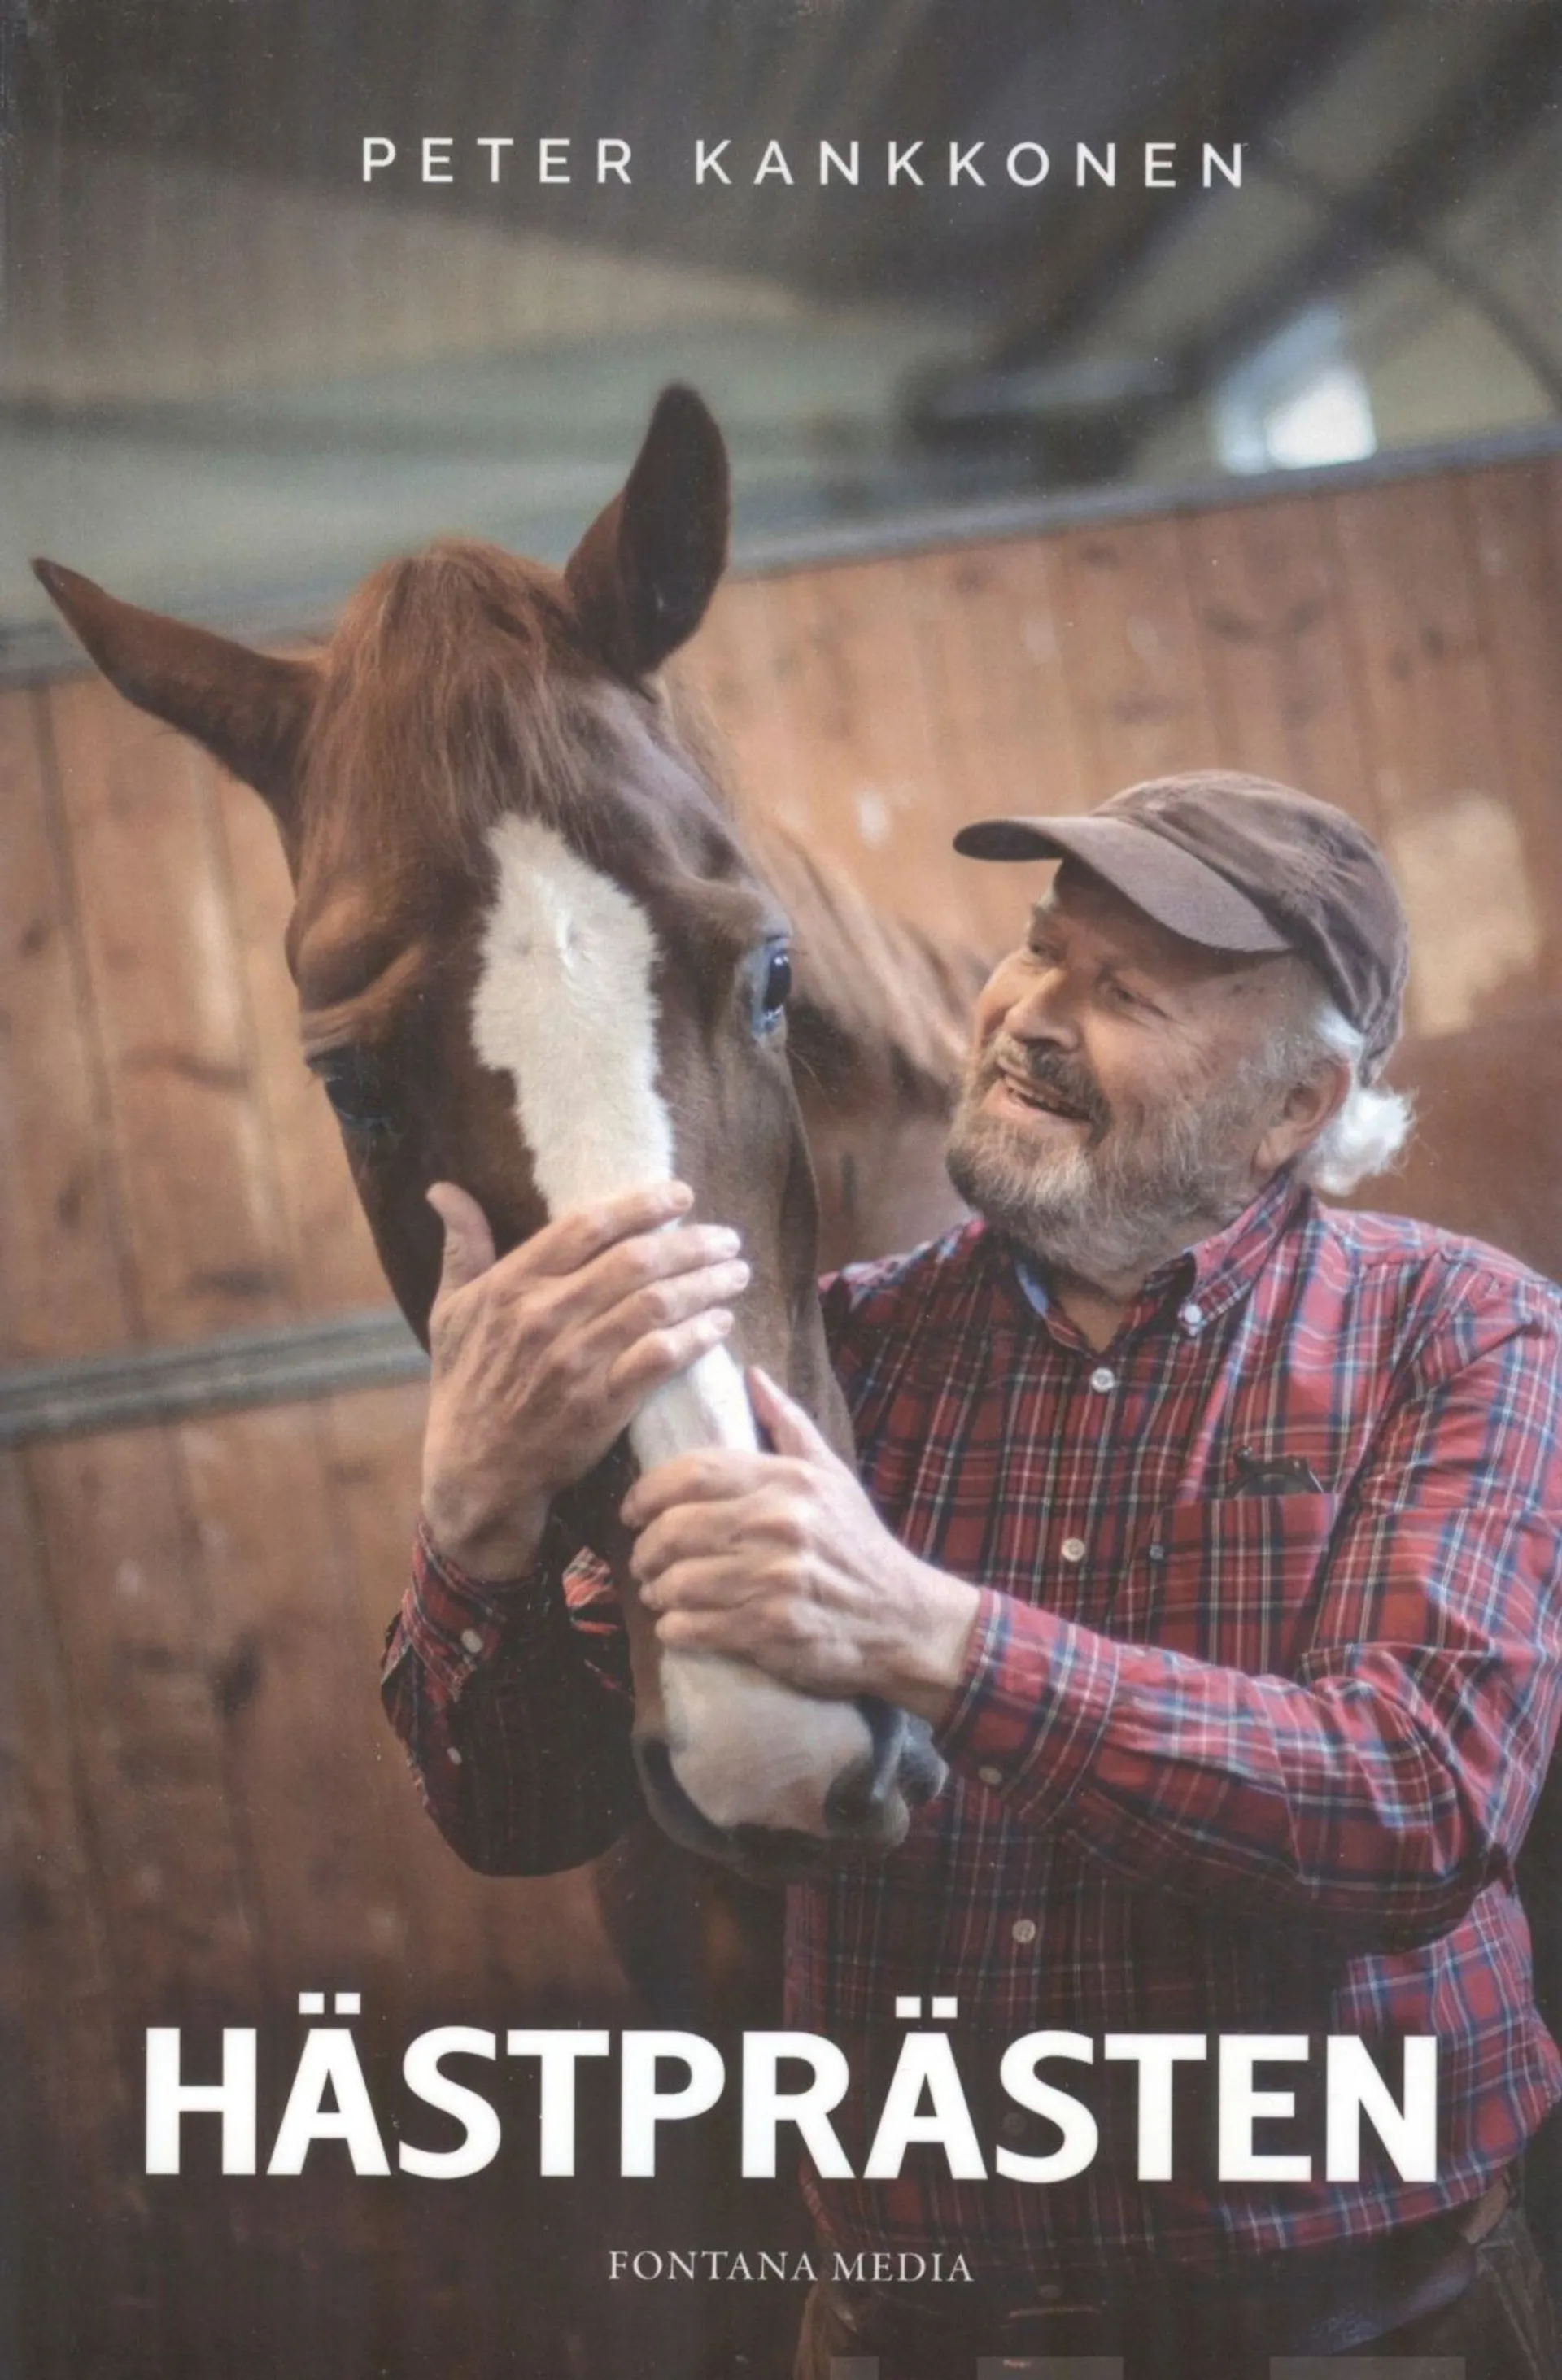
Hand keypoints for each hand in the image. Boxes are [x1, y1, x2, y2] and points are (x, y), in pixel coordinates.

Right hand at [421, 1179, 750, 1579]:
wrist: (473, 1473)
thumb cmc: (464, 1387)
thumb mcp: (450, 1314)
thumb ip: (461, 1249)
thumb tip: (444, 1190)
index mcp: (511, 1286)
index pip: (586, 1227)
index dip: (641, 1205)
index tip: (681, 1194)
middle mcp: (544, 1317)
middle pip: (634, 1262)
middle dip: (690, 1244)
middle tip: (726, 1237)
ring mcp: (574, 1363)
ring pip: (655, 1306)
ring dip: (705, 1285)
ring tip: (736, 1274)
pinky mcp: (599, 1405)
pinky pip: (660, 1359)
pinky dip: (697, 1337)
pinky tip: (721, 1324)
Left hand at [621, 1367, 980, 1723]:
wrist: (903, 1619)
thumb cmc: (857, 1544)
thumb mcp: (831, 1475)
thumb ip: (787, 1424)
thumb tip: (751, 1374)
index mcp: (788, 1481)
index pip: (693, 1472)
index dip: (648, 1491)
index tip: (632, 1509)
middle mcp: (780, 1524)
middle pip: (675, 1529)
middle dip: (645, 1548)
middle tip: (642, 1559)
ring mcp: (775, 1578)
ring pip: (678, 1582)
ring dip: (657, 1591)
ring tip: (659, 1593)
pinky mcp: (772, 1628)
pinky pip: (696, 1627)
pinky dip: (675, 1629)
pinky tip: (678, 1626)